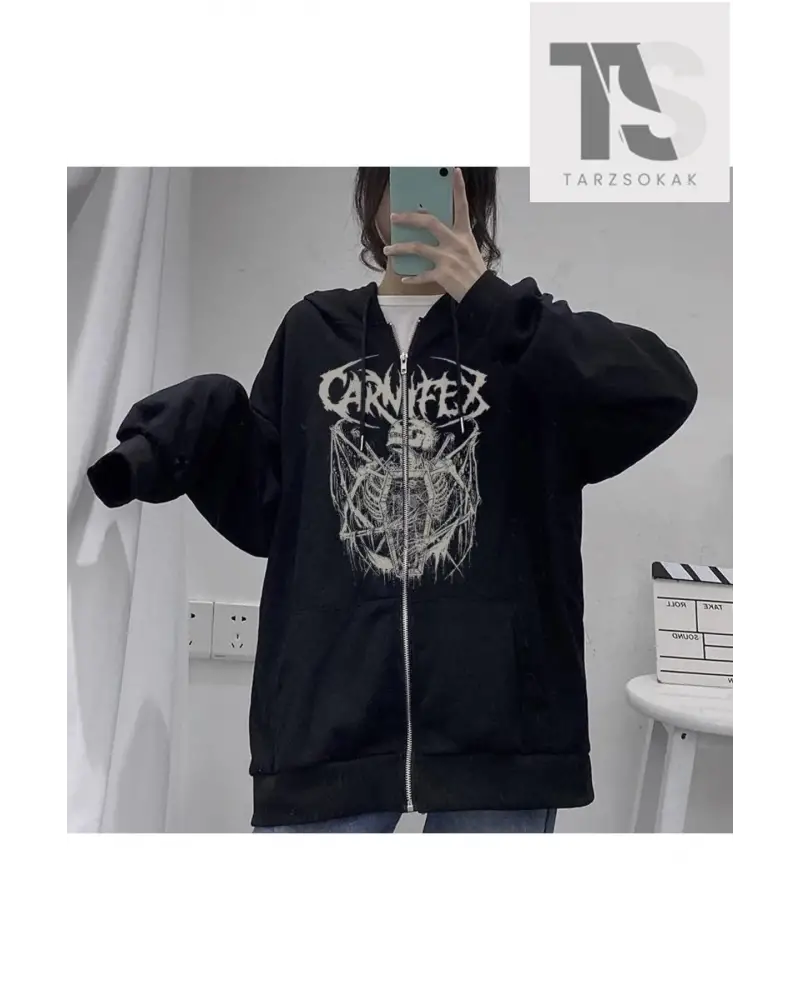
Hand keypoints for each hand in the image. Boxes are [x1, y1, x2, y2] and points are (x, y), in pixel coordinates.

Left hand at [383, 167, 486, 301]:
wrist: (481, 293)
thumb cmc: (474, 271)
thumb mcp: (469, 248)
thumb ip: (454, 237)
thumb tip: (434, 230)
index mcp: (464, 234)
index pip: (462, 206)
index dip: (459, 188)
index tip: (454, 171)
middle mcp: (455, 243)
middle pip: (429, 222)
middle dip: (409, 218)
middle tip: (393, 216)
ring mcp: (448, 259)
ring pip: (418, 247)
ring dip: (399, 248)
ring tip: (388, 250)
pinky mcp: (442, 275)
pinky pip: (422, 275)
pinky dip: (412, 277)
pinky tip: (404, 278)